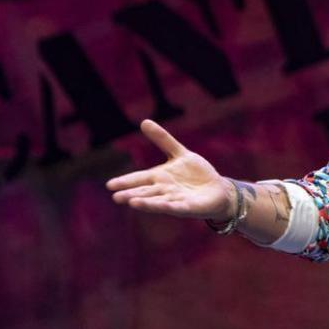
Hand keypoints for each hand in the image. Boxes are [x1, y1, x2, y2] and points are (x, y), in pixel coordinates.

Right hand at [106, 120, 233, 220]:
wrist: (218, 189)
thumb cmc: (196, 173)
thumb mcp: (179, 153)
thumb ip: (162, 139)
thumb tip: (144, 121)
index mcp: (159, 177)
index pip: (139, 179)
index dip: (125, 182)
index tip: (110, 185)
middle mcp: (164, 190)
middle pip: (145, 192)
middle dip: (131, 194)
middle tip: (116, 197)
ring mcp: (176, 200)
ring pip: (158, 202)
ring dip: (146, 203)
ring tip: (132, 203)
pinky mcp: (189, 207)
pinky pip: (178, 207)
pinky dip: (169, 207)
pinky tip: (163, 206)